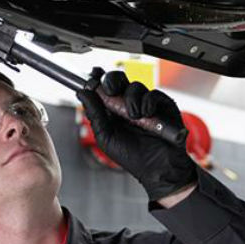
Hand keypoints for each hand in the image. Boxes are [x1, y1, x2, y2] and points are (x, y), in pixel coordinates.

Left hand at [76, 69, 197, 201]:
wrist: (157, 168)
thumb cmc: (132, 157)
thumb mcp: (106, 136)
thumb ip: (94, 114)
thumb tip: (82, 92)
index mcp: (113, 110)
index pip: (103, 87)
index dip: (97, 79)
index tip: (93, 75)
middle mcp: (129, 104)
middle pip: (118, 79)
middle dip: (112, 81)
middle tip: (111, 91)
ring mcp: (146, 104)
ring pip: (135, 86)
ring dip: (131, 100)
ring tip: (134, 117)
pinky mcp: (163, 105)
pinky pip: (153, 93)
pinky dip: (148, 102)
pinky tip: (147, 115)